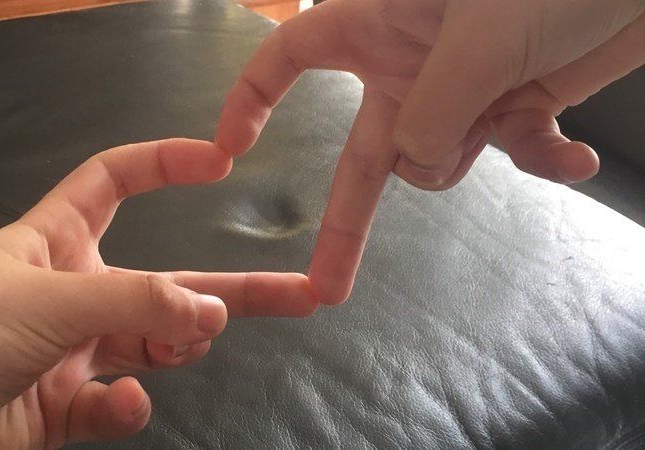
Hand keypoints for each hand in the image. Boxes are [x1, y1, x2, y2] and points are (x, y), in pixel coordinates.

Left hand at [0, 139, 314, 448]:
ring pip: (152, 343)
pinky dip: (126, 407)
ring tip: (191, 341)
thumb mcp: (45, 299)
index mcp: (54, 241)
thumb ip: (134, 302)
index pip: (116, 182)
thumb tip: (210, 310)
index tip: (219, 161)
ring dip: (181, 342)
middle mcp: (69, 293)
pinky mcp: (61, 408)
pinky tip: (120, 403)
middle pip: (165, 281)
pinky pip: (116, 403)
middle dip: (229, 289)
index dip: (164, 164)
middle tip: (298, 294)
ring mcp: (68, 353)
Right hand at [216, 0, 644, 303]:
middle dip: (346, 224)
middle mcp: (414, 63)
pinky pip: (512, 154)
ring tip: (510, 115)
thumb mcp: (479, 36)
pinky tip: (573, 155)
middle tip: (327, 286)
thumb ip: (431, 111)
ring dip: (470, 155)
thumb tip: (417, 169)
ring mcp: (464, 89)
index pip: (292, 55)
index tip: (228, 149)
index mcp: (382, 22)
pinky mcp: (515, 106)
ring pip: (437, 162)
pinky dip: (544, 159)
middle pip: (361, 154)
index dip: (251, 95)